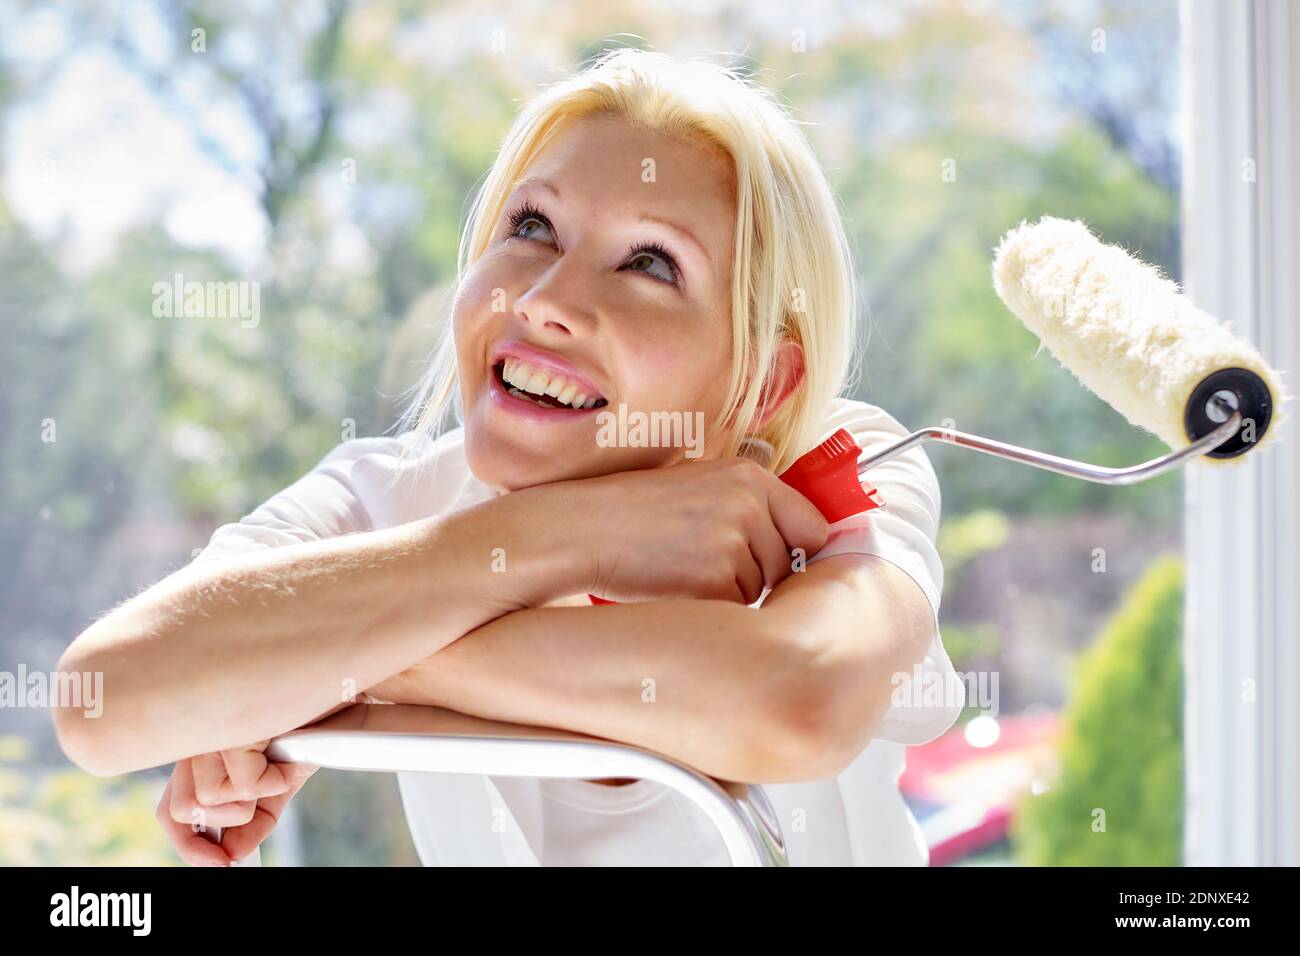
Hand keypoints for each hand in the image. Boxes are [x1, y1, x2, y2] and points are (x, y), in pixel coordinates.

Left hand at [156, 742, 316, 865]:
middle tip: (251, 823)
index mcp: (201, 754)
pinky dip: (277, 780)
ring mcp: (210, 731)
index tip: (220, 863)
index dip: (190, 845)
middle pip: (182, 810)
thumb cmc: (307, 729)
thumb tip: (233, 855)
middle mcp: (197, 740)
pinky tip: (290, 756)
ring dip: (257, 796)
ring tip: (281, 768)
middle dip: (224, 825)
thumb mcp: (278, 784)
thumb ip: (253, 818)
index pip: (171, 810)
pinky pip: (245, 786)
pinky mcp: (230, 728)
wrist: (336, 694)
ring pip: (211, 800)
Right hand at [566, 456, 828, 604]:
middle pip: (788, 565)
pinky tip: (676, 585)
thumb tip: (805, 542)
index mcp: (751, 476)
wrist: (585, 530)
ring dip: (732, 591)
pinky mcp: (715, 582)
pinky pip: (735, 610)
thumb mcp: (701, 484)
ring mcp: (734, 544)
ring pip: (760, 590)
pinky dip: (711, 607)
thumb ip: (751, 505)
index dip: (800, 552)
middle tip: (707, 561)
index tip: (787, 563)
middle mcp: (750, 506)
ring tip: (684, 567)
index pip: (815, 527)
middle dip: (759, 574)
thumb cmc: (638, 512)